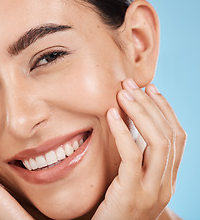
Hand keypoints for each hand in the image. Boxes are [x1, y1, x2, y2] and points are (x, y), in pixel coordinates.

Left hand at [93, 78, 185, 219]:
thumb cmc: (115, 204)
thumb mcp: (131, 178)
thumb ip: (137, 155)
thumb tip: (130, 122)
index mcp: (168, 177)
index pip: (178, 137)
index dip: (165, 110)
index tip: (150, 89)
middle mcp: (167, 183)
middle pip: (169, 135)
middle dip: (151, 105)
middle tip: (131, 84)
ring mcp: (153, 190)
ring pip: (158, 142)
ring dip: (140, 113)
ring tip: (123, 93)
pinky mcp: (133, 193)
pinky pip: (132, 156)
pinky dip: (124, 131)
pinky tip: (111, 114)